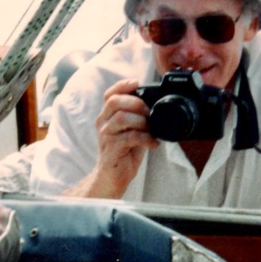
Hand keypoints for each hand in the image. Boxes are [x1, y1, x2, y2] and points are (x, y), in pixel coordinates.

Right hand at [63, 79, 158, 198]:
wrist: (113, 178)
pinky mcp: (111, 150)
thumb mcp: (132, 130)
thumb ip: (139, 118)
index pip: (109, 94)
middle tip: (149, 112)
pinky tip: (154, 143)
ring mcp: (105, 136)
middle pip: (114, 102)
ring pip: (121, 118)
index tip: (136, 83)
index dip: (122, 85)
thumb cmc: (124, 153)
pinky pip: (130, 137)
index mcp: (107, 116)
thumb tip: (157, 105)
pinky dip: (146, 138)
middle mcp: (103, 124)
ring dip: (142, 121)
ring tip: (152, 128)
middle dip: (136, 103)